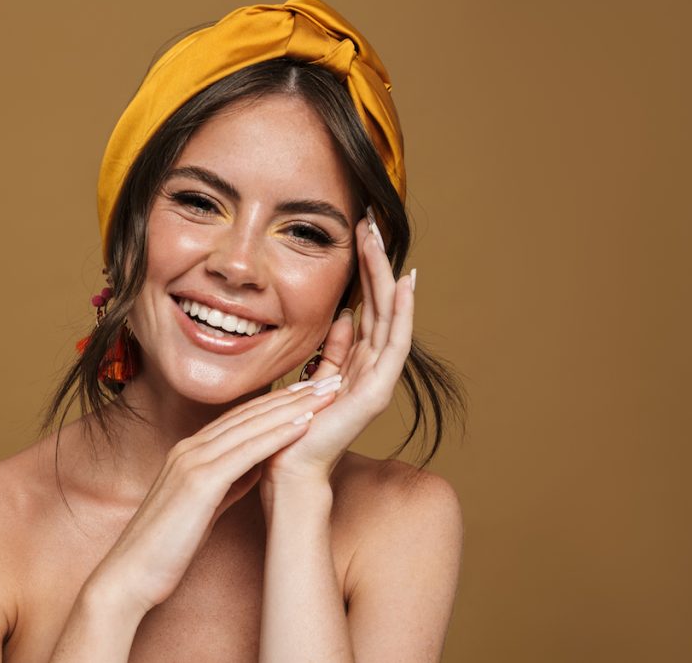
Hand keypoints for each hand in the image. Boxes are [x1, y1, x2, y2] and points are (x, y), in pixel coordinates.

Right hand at [88, 383, 341, 612]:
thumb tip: (258, 467)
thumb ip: (228, 482)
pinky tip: (303, 425)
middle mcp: (188, 449)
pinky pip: (246, 452)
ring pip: (251, 426)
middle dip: (290, 396)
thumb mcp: (204, 507)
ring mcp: (191, 462)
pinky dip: (276, 435)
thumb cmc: (166, 548)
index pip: (239, 418)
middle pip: (249, 414)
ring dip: (291, 407)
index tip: (308, 391)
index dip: (275, 402)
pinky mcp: (199, 482)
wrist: (130, 575)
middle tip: (326, 380)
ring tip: (324, 394)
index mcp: (188, 453)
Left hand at [261, 212, 415, 486]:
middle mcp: (373, 368)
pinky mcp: (376, 393)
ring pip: (391, 315)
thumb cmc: (293, 429)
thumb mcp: (313, 377)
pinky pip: (394, 345)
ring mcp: (379, 380)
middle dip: (376, 261)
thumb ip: (332, 350)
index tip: (357, 232)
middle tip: (371, 220)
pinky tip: (404, 283)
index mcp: (357, 363)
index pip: (367, 306)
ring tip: (380, 238)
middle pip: (381, 304)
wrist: (287, 471)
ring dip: (387, 274)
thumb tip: (344, 316)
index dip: (364, 269)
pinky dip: (403, 312)